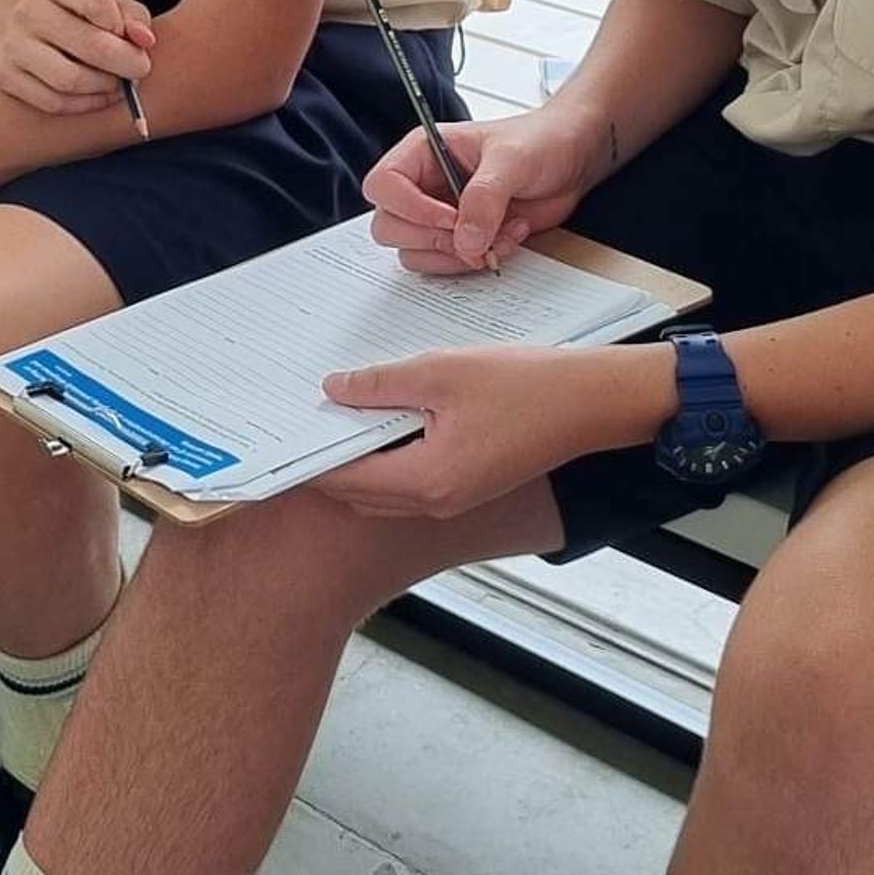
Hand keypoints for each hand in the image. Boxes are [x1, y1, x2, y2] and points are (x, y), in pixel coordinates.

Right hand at [0, 0, 154, 115]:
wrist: (27, 32)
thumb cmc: (80, 17)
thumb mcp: (110, 3)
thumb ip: (133, 15)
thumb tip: (144, 39)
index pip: (95, 1)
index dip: (122, 24)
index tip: (129, 34)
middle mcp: (29, 11)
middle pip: (90, 45)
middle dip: (126, 62)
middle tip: (140, 68)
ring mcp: (13, 45)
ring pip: (70, 80)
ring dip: (104, 88)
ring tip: (116, 83)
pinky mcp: (5, 77)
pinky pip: (53, 102)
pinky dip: (84, 105)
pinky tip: (96, 95)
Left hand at [317, 340, 670, 519]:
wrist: (590, 401)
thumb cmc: (524, 385)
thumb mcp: (441, 373)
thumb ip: (381, 385)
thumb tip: (334, 389)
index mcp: (427, 480)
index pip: (347, 480)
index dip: (311, 459)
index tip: (283, 436)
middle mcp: (437, 501)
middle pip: (361, 493)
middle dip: (331, 460)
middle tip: (306, 418)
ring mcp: (455, 499)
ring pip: (386, 490)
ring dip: (360, 459)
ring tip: (341, 412)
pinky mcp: (469, 485)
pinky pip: (412, 482)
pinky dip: (389, 458)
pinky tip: (385, 417)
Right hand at [359, 104, 606, 277]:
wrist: (571, 160)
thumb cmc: (540, 141)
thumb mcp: (512, 159)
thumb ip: (485, 197)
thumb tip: (464, 239)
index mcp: (422, 152)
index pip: (383, 184)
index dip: (410, 208)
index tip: (451, 218)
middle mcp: (422, 186)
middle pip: (389, 226)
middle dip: (433, 239)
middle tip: (474, 234)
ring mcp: (438, 215)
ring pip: (413, 253)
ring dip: (458, 255)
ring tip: (499, 235)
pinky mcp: (460, 239)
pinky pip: (445, 265)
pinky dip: (476, 262)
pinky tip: (506, 239)